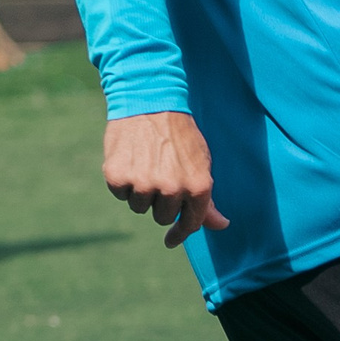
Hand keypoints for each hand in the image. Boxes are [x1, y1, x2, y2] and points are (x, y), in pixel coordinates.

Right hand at [102, 110, 229, 247]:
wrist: (149, 101)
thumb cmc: (180, 134)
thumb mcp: (201, 163)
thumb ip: (207, 199)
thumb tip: (221, 225)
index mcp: (198, 186)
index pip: (189, 223)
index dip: (180, 234)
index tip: (171, 239)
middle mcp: (172, 189)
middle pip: (161, 217)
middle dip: (160, 201)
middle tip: (160, 172)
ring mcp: (144, 184)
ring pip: (138, 206)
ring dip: (140, 190)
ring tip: (145, 161)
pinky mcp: (118, 178)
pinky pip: (119, 193)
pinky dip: (122, 180)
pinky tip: (130, 158)